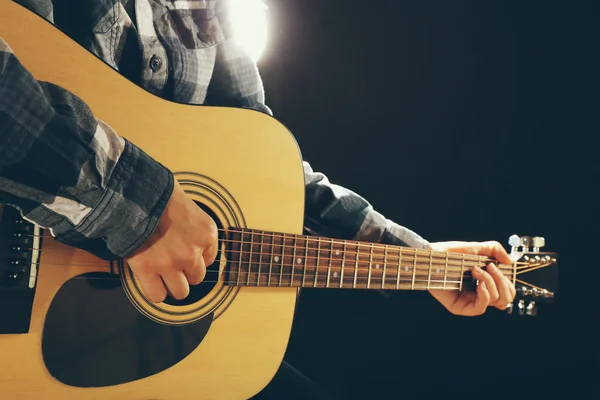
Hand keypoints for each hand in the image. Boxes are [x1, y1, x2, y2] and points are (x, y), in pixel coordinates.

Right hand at [126, 180, 217, 301]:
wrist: (134, 192)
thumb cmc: (159, 194)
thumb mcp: (189, 206)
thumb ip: (193, 227)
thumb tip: (188, 238)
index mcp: (207, 234)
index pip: (209, 259)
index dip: (195, 256)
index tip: (184, 250)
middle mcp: (193, 251)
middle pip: (196, 278)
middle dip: (185, 272)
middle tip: (172, 262)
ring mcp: (171, 262)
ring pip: (180, 292)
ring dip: (172, 285)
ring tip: (162, 274)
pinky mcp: (148, 269)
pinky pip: (156, 295)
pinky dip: (154, 291)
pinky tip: (150, 281)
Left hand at [428, 241, 515, 315]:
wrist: (432, 256)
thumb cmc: (450, 253)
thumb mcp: (477, 248)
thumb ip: (496, 251)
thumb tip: (511, 263)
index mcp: (485, 282)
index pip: (508, 290)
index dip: (509, 281)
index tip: (499, 265)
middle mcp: (480, 293)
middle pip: (506, 298)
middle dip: (503, 281)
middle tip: (490, 267)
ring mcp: (471, 301)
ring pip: (496, 301)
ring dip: (491, 282)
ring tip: (476, 270)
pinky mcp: (461, 308)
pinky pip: (481, 308)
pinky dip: (485, 294)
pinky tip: (479, 284)